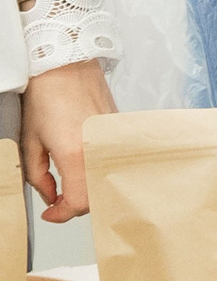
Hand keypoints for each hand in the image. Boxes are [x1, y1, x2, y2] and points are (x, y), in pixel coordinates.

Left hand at [21, 59, 115, 221]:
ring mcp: (114, 140)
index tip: (51, 213)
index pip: (78, 202)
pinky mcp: (120, 132)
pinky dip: (99, 171)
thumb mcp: (32, 141)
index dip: (61, 214)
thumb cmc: (47, 97)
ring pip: (107, 180)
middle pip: (96, 195)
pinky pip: (113, 162)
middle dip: (75, 204)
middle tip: (58, 200)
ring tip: (70, 183)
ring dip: (89, 189)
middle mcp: (100, 149)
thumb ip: (39, 176)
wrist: (67, 67)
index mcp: (75, 154)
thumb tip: (50, 195)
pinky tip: (84, 166)